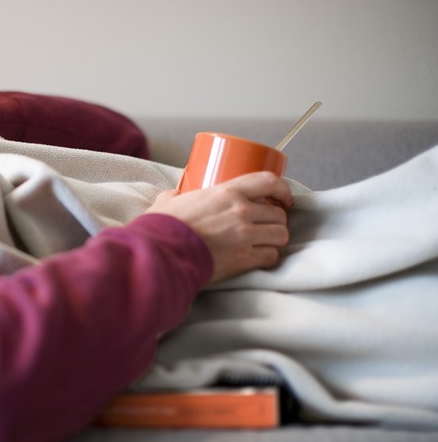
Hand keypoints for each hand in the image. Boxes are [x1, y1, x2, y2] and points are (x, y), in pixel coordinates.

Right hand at [146, 172, 292, 281]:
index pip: (267, 181)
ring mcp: (244, 236)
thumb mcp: (167, 202)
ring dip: (275, 240)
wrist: (159, 253)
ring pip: (280, 235)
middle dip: (276, 221)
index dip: (281, 189)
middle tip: (266, 226)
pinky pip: (271, 257)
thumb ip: (174, 196)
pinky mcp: (243, 260)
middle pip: (278, 214)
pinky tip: (257, 258)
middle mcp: (241, 211)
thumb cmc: (160, 227)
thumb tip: (174, 195)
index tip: (282, 198)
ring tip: (264, 243)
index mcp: (226, 192)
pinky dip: (267, 257)